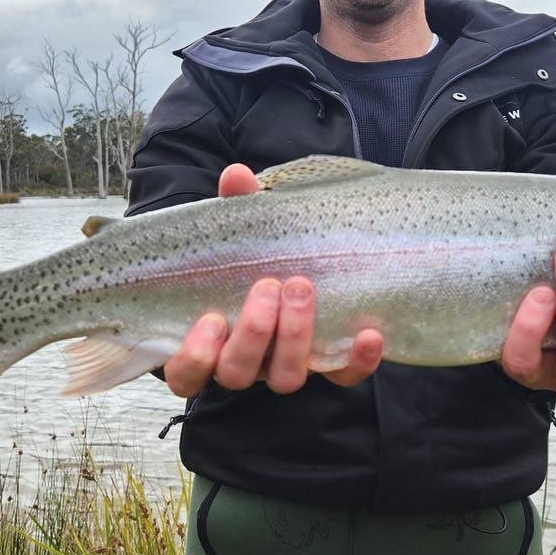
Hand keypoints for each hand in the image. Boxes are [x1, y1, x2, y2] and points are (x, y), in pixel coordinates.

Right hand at [163, 163, 383, 397]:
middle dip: (254, 332)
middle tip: (270, 286)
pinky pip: (343, 377)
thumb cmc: (254, 257)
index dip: (195, 357)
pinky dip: (357, 361)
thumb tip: (236, 176)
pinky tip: (369, 334)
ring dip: (293, 338)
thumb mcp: (242, 234)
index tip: (211, 320)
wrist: (300, 266)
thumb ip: (237, 210)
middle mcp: (244, 362)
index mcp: (209, 341)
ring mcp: (286, 367)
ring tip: (302, 288)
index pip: (186, 373)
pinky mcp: (329, 367)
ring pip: (284, 379)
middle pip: (238, 372)